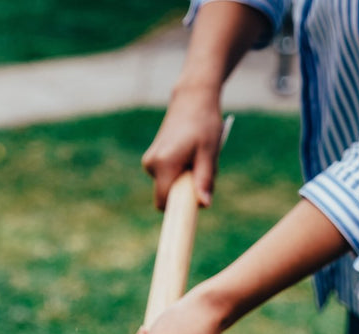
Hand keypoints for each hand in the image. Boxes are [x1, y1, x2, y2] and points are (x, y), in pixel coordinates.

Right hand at [142, 86, 223, 209]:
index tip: (193, 206)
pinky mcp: (152, 159)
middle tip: (202, 170)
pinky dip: (180, 173)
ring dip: (185, 181)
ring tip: (197, 158)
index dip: (179, 209)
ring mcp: (150, 162)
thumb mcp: (209, 152)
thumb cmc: (204, 123)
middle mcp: (151, 164)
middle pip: (168, 196)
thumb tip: (204, 205)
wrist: (192, 98)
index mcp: (164, 164)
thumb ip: (204, 179)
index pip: (164, 203)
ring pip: (169, 186)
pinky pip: (167, 177)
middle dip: (186, 192)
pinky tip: (190, 155)